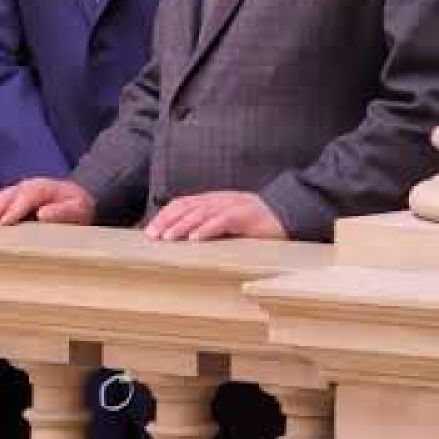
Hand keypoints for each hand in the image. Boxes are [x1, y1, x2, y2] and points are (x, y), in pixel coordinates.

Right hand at [0, 178, 96, 225]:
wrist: (79, 197)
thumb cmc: (79, 206)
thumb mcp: (79, 209)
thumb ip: (63, 212)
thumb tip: (43, 214)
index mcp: (43, 188)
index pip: (26, 198)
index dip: (14, 211)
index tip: (3, 223)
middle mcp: (28, 186)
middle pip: (8, 197)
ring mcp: (19, 189)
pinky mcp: (14, 196)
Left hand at [144, 191, 285, 240]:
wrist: (289, 212)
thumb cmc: (256, 221)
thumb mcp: (228, 218)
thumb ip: (209, 222)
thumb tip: (185, 237)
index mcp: (212, 200)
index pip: (182, 203)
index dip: (164, 215)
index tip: (149, 231)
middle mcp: (219, 200)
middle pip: (186, 207)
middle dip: (166, 221)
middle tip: (152, 236)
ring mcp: (232, 206)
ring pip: (201, 213)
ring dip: (182, 226)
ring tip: (168, 238)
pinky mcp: (246, 216)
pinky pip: (223, 221)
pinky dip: (208, 229)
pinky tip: (196, 239)